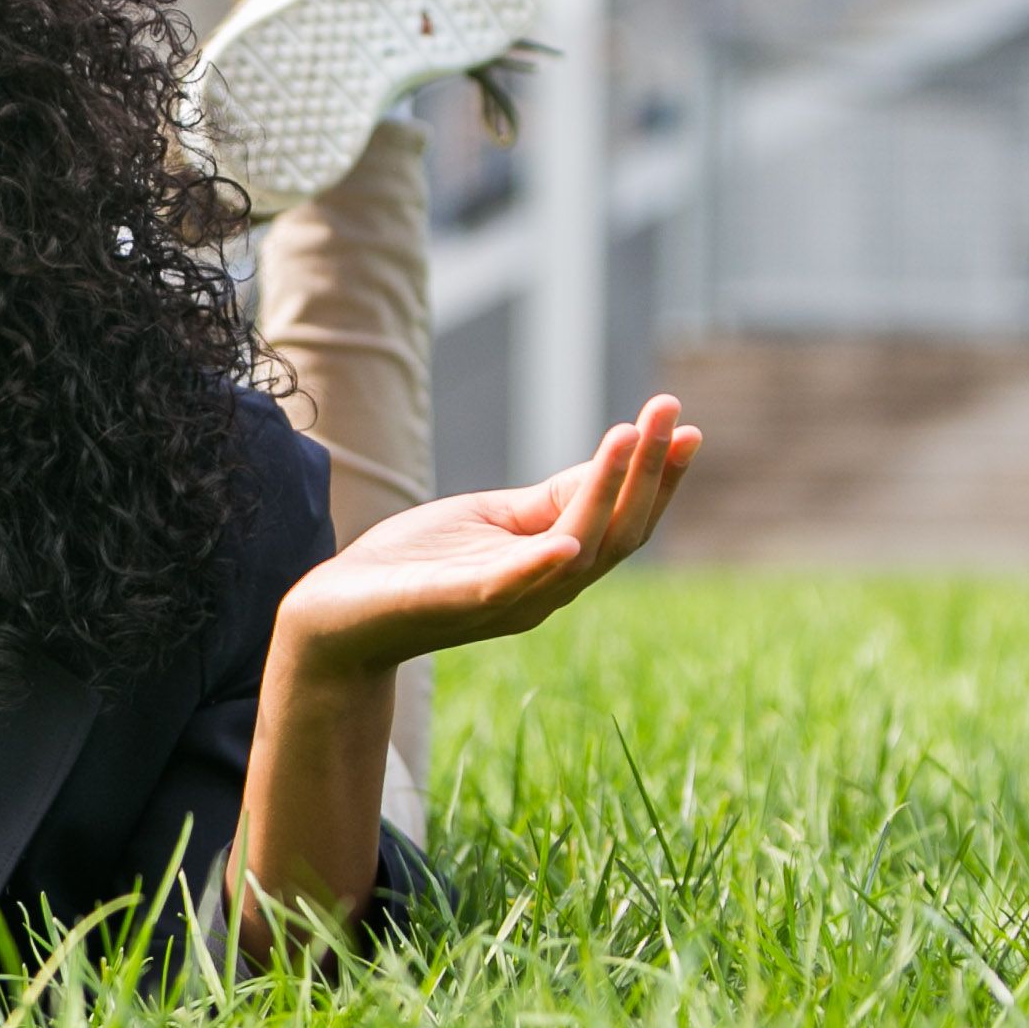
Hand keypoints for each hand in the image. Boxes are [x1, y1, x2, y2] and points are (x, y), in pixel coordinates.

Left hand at [281, 395, 699, 671]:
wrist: (340, 614)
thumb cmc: (418, 564)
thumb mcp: (492, 518)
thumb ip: (549, 499)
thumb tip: (613, 458)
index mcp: (556, 567)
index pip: (626, 523)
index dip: (659, 478)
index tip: (688, 429)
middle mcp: (546, 590)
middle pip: (618, 533)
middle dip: (649, 472)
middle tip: (671, 412)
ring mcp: (507, 600)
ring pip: (578, 550)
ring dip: (608, 494)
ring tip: (629, 436)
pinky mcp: (460, 604)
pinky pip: (510, 587)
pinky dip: (542, 566)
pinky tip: (571, 539)